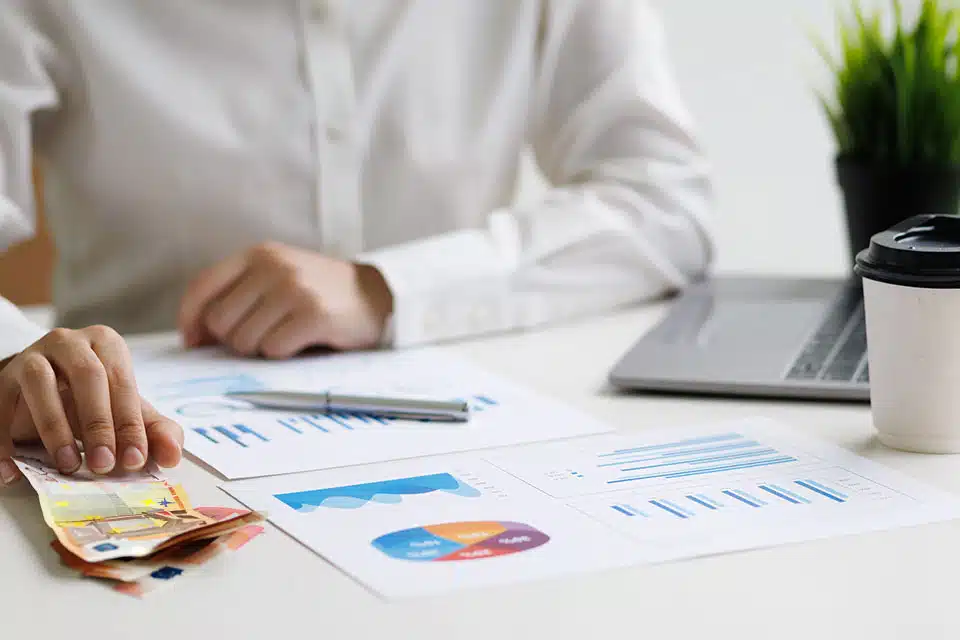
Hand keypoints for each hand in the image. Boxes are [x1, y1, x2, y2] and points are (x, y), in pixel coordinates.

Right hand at [0, 326, 184, 486]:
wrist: (42, 391)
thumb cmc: (91, 400)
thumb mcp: (125, 412)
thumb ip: (153, 431)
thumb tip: (173, 455)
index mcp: (106, 344)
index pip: (123, 381)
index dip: (130, 423)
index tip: (133, 459)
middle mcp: (69, 342)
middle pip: (88, 376)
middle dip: (98, 423)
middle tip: (103, 464)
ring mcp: (32, 356)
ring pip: (41, 383)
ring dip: (55, 428)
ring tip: (67, 465)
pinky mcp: (2, 378)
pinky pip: (0, 406)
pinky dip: (4, 441)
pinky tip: (12, 471)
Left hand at [178, 242, 393, 358]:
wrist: (377, 295)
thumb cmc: (319, 292)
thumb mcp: (277, 276)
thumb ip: (239, 294)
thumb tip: (196, 335)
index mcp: (258, 254)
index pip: (202, 286)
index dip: (191, 318)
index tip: (194, 340)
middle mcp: (273, 267)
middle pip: (220, 321)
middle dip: (234, 338)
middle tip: (262, 335)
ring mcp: (294, 289)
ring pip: (244, 340)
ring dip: (261, 348)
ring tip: (286, 334)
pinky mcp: (313, 315)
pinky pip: (273, 350)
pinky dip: (284, 354)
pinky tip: (303, 340)